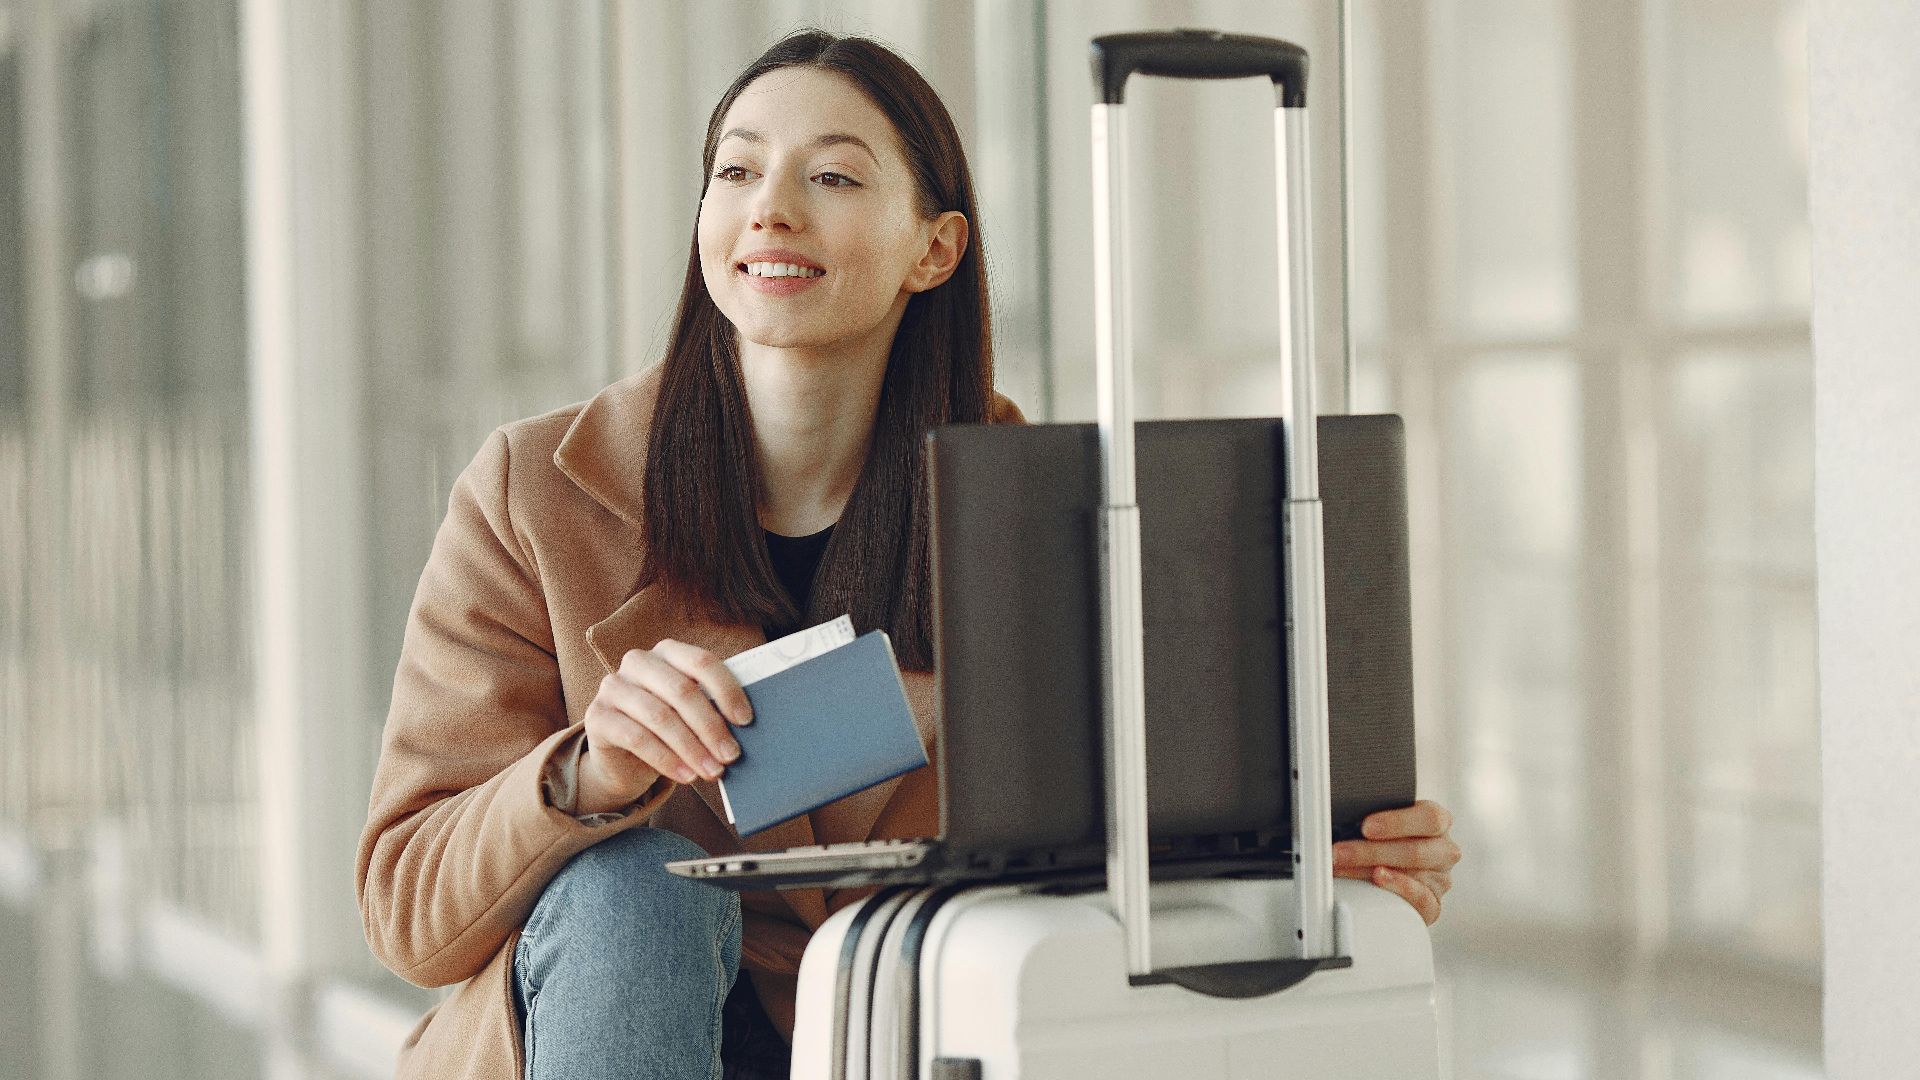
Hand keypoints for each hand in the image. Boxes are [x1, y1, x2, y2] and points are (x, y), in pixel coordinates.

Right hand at [576, 639, 753, 815]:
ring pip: (660, 717)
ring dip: (691, 748)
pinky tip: (686, 776)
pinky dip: (667, 760)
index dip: (726, 690)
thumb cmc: (668, 729)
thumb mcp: (690, 713)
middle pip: (681, 691)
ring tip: (712, 771)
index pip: (701, 662)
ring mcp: (613, 687)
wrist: (623, 758)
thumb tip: (747, 726)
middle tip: (730, 755)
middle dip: (710, 726)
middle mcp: (637, 662)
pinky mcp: (596, 716)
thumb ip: (712, 708)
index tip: (746, 720)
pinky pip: (637, 739)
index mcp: (667, 651)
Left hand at [1331, 799, 1459, 924]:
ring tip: (1341, 866)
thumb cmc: (1383, 836)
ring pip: (1412, 873)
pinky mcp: (1433, 904)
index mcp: (1438, 821)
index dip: (1398, 822)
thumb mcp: (1382, 820)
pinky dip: (1396, 888)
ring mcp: (1441, 879)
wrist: (1387, 861)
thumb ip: (1373, 815)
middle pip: (1415, 850)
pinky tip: (1377, 879)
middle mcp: (1444, 849)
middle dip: (1371, 851)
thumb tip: (1343, 814)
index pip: (1430, 818)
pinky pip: (1420, 899)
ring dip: (1369, 869)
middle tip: (1339, 851)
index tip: (1365, 826)